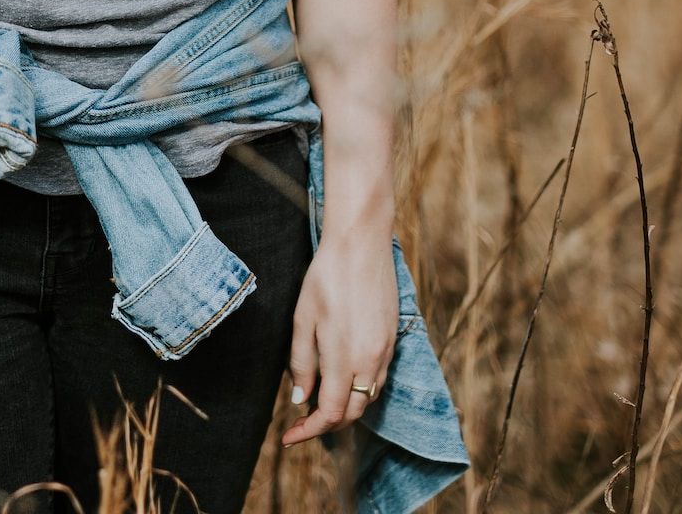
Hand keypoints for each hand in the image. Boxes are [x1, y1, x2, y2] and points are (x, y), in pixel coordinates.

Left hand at [281, 225, 397, 447]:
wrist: (361, 245)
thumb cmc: (325, 278)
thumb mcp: (303, 320)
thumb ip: (301, 363)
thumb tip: (299, 399)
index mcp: (345, 359)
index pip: (330, 414)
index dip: (309, 431)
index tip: (289, 437)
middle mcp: (370, 361)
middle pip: (352, 413)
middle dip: (326, 425)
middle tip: (300, 424)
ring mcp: (385, 351)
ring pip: (367, 398)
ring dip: (344, 409)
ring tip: (317, 405)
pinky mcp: (393, 340)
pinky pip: (377, 379)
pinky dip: (359, 391)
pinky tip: (341, 382)